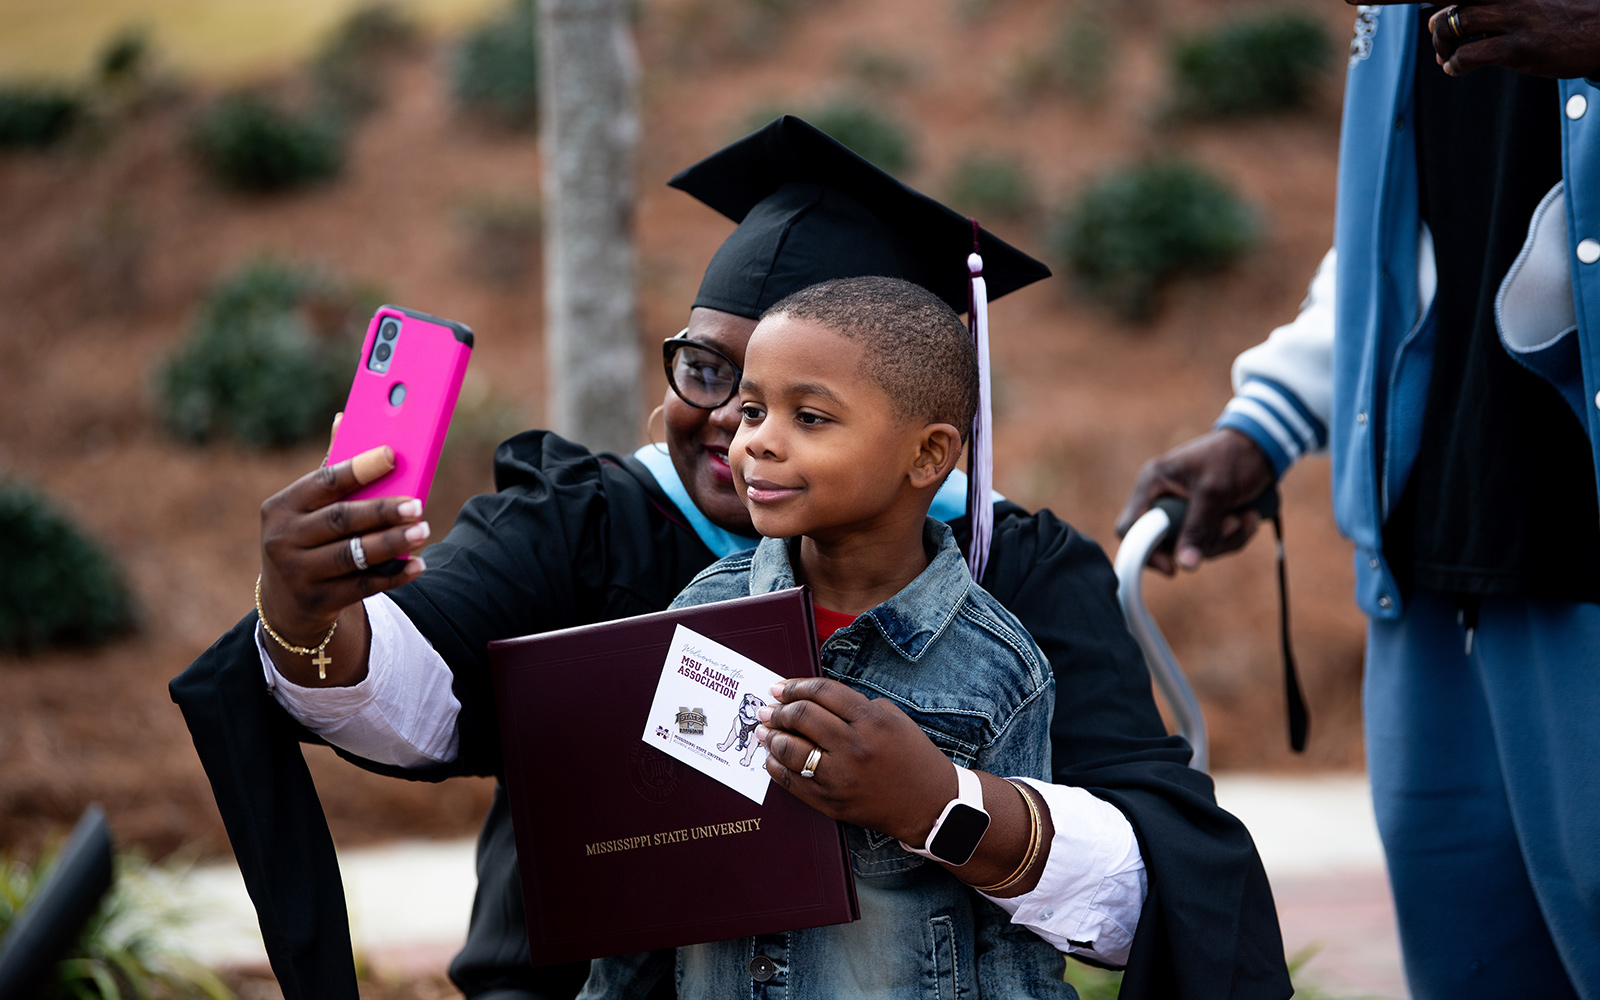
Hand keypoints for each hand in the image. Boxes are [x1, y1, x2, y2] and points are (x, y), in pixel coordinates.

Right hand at [256, 442, 428, 681]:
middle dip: (382, 511)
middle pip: (340, 520)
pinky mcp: (317, 602)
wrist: (286, 603)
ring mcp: (296, 573)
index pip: (323, 482)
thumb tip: (344, 417)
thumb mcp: (308, 508)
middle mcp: (283, 539)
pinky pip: (363, 587)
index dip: (359, 468)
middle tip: (418, 505)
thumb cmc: (308, 538)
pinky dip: (393, 575)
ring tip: (423, 530)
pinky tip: (417, 564)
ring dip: (392, 543)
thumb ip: (331, 470)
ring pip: (352, 555)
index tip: (393, 455)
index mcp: (281, 506)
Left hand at [755, 677, 956, 844]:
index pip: (823, 693)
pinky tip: (772, 758)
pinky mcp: (832, 803)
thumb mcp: (894, 719)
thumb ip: (856, 706)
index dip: (796, 686)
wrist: (930, 805)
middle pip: (802, 717)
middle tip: (770, 708)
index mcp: (872, 721)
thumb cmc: (913, 757)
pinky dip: (776, 767)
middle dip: (780, 710)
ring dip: (772, 736)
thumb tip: (812, 699)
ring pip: (791, 750)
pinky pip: (793, 782)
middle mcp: (854, 748)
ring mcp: (841, 778)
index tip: (780, 687)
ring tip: (766, 730)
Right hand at [1115, 428, 1275, 574]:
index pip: (1130, 528)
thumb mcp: (1214, 492)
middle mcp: (1162, 498)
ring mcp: (1182, 510)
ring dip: (1225, 539)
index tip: (1173, 567)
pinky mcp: (1201, 518)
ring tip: (1244, 517)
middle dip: (1203, 542)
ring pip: (1192, 547)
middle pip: (1167, 544)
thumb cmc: (1233, 457)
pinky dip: (1233, 537)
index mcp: (1153, 483)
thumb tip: (1186, 565)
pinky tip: (1248, 517)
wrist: (1262, 446)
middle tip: (1231, 524)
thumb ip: (1197, 528)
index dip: (1145, 551)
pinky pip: (1210, 543)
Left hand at [1428, 0, 1599, 77]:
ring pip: (1454, 25)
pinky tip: (1456, 68)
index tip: (1430, 11)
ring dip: (1442, 45)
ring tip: (1448, 56)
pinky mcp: (1519, 48)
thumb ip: (1502, 4)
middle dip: (1439, 26)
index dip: (1442, 1)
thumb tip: (1468, 12)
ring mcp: (1515, 20)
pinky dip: (1454, 64)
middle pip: (1453, 4)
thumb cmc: (1567, 18)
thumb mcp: (1533, 1)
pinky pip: (1468, 55)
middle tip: (1443, 42)